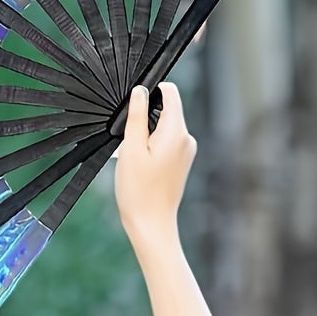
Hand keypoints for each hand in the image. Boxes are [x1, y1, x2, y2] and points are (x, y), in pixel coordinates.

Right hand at [114, 82, 195, 259]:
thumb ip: (136, 115)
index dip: (151, 92)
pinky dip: (151, 148)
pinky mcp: (181, 162)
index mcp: (177, 131)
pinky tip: (140, 167)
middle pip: (166, 110)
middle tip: (130, 144)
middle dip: (145, 119)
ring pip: (164, 128)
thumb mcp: (131, 148)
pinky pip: (165, 143)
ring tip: (134, 159)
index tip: (135, 107)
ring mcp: (186, 151)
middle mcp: (186, 138)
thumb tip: (140, 91)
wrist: (151, 224)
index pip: (170, 92)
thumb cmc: (139, 191)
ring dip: (146, 136)